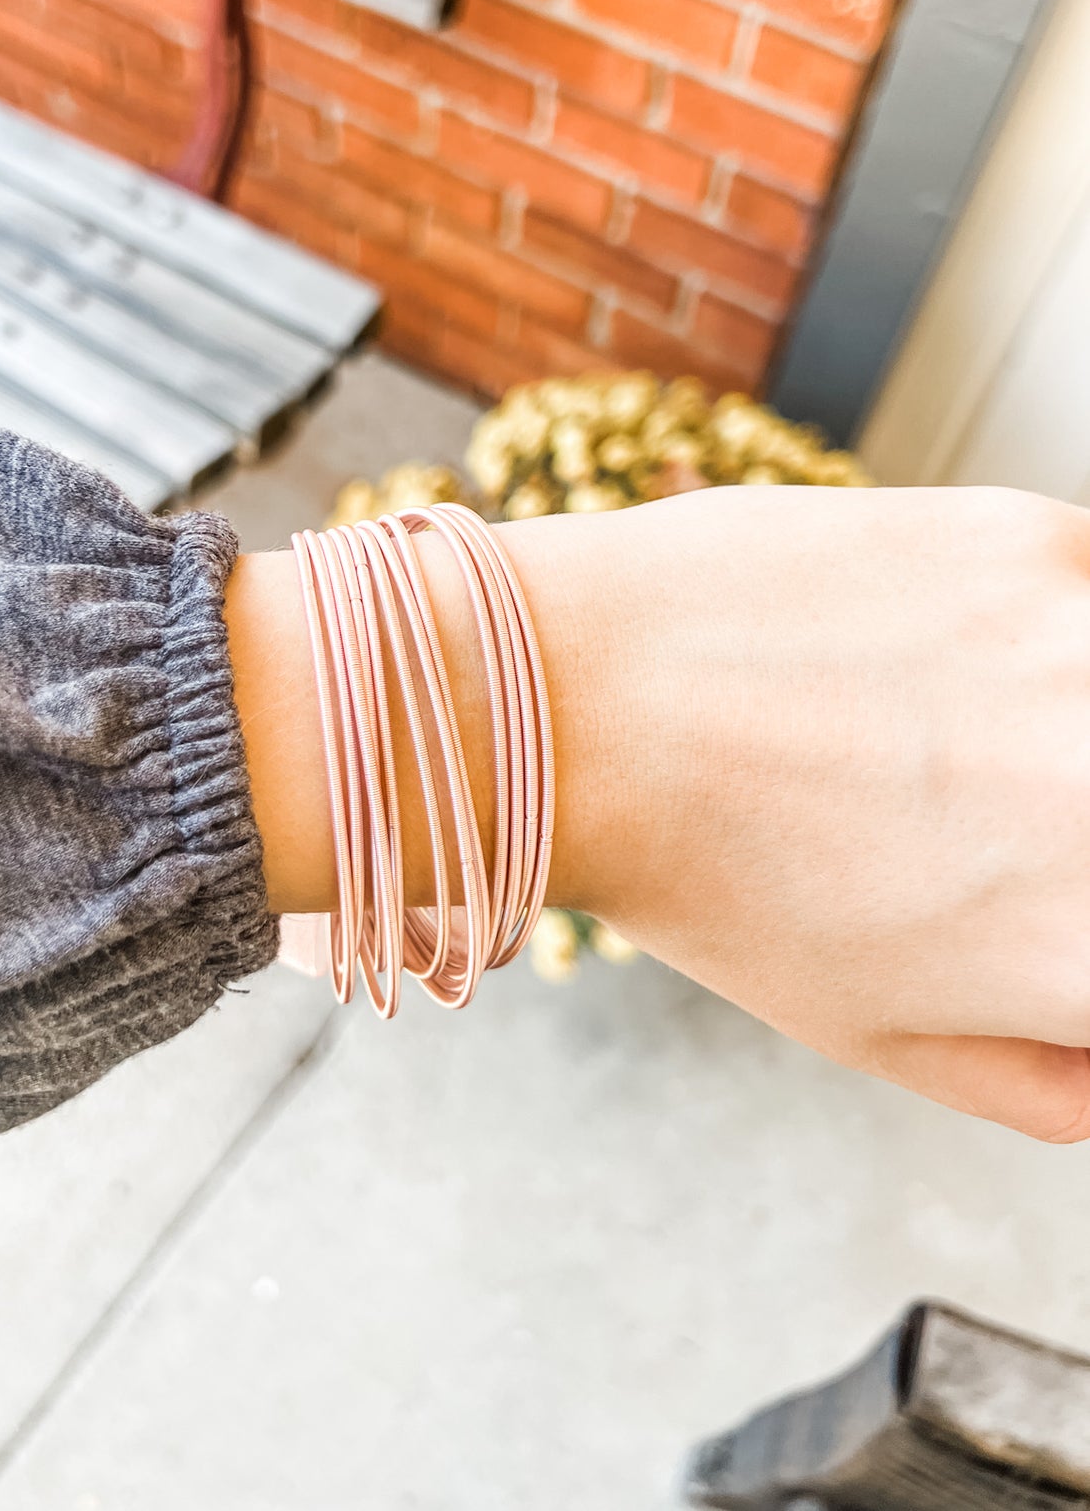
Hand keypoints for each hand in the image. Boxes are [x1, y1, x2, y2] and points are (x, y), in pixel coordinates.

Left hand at [521, 484, 1089, 1141]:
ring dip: (1065, 717)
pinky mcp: (1042, 541)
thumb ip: (1054, 1078)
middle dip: (1067, 817)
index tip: (1040, 881)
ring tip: (953, 730)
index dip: (1073, 910)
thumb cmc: (709, 875)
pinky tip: (934, 648)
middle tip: (990, 803)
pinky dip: (1047, 627)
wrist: (579, 704)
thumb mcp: (883, 1034)